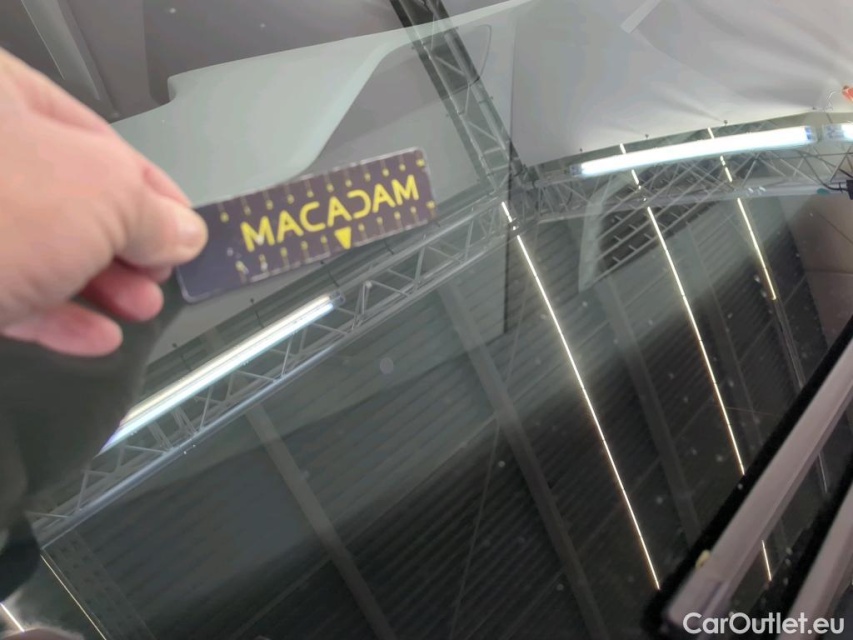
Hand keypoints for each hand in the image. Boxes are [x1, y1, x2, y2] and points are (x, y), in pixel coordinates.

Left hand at [0, 49, 206, 356]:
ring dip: (100, 287)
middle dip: (128, 248)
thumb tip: (182, 233)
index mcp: (7, 101)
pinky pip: (8, 294)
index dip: (155, 191)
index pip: (101, 143)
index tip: (184, 229)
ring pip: (40, 251)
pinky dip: (56, 318)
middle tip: (161, 276)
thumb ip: (152, 214)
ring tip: (139, 310)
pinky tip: (94, 336)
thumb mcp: (104, 196)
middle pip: (72, 202)